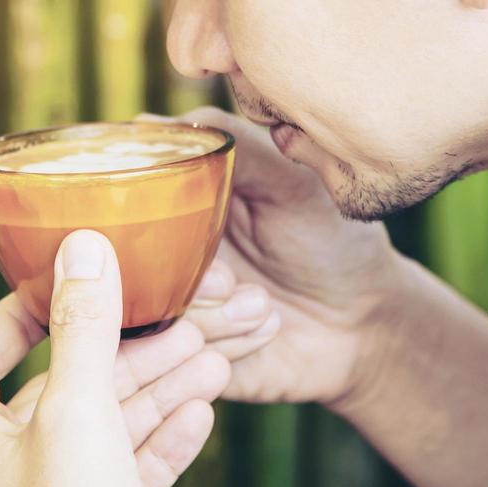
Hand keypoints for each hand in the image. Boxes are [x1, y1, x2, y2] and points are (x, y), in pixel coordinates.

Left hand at [0, 230, 229, 486]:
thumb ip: (83, 328)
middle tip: (178, 322)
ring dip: (154, 396)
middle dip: (123, 355)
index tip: (66, 283)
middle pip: (55, 390)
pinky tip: (202, 418)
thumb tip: (83, 246)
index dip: (18, 311)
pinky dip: (156, 448)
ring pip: (96, 435)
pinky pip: (117, 481)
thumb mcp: (78, 414)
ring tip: (211, 360)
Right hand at [139, 108, 406, 411]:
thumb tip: (149, 126)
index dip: (144, 225)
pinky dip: (231, 343)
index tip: (184, 232)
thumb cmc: (331, 241)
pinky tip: (267, 328)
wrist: (365, 323)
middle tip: (232, 282)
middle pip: (131, 275)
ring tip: (264, 305)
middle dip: (188, 281)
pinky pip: (181, 360)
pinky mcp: (192, 359)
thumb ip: (233, 148)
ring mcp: (176, 313)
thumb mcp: (290, 183)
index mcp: (177, 213)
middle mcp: (165, 262)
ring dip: (220, 317)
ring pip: (157, 320)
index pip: (122, 214)